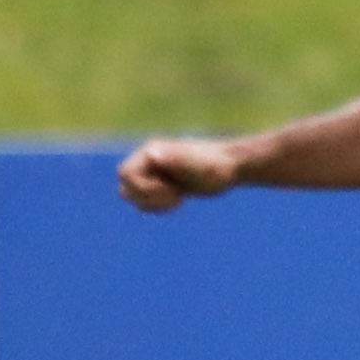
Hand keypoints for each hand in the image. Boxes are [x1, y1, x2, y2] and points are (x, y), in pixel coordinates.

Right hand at [117, 138, 243, 211]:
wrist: (233, 167)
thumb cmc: (217, 165)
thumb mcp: (198, 164)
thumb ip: (175, 159)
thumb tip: (151, 153)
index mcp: (151, 152)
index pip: (125, 174)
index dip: (144, 188)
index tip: (171, 190)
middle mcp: (148, 162)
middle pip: (125, 187)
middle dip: (148, 197)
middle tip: (175, 196)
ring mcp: (154, 174)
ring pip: (132, 196)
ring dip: (151, 204)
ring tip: (177, 200)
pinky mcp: (161, 186)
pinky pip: (145, 202)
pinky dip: (157, 208)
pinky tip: (180, 202)